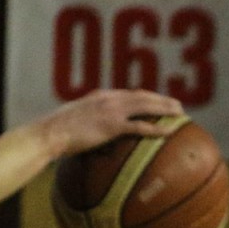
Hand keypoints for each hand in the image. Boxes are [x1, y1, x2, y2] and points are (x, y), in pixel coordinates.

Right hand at [45, 89, 184, 156]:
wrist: (48, 133)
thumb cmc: (57, 132)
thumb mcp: (74, 119)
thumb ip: (87, 120)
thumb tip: (91, 132)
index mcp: (100, 96)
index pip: (130, 94)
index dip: (147, 97)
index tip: (159, 101)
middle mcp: (109, 99)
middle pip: (143, 96)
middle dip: (162, 100)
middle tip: (178, 105)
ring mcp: (111, 111)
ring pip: (146, 106)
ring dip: (165, 109)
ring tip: (180, 113)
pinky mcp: (111, 126)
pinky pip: (140, 126)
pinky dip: (157, 128)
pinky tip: (169, 132)